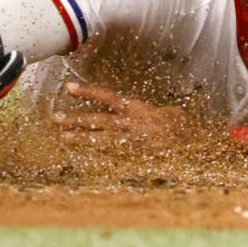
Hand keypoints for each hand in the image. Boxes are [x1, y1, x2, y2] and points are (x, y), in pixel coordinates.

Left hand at [50, 81, 188, 147]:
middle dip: (75, 119)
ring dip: (80, 139)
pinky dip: (97, 156)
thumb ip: (155, 112)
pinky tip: (85, 157)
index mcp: (137, 109)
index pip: (107, 97)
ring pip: (99, 139)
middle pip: (96, 120)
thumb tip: (155, 112)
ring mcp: (129, 143)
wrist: (192, 148)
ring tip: (62, 138)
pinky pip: (110, 157)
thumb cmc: (184, 128)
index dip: (87, 91)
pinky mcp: (131, 159)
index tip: (69, 87)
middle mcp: (129, 125)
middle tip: (55, 118)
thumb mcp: (170, 113)